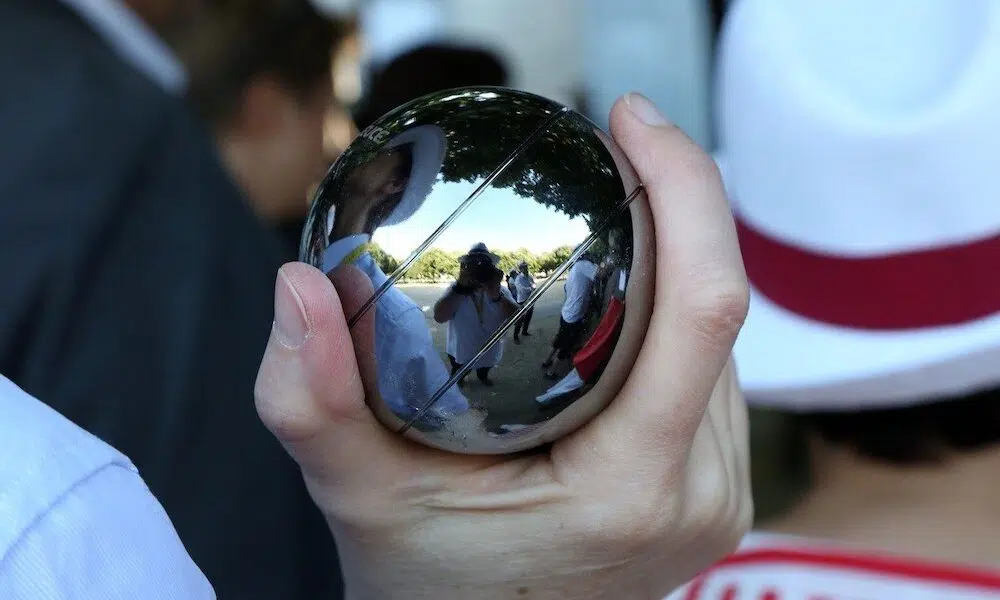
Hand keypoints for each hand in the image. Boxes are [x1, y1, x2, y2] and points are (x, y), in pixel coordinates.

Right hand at [255, 93, 750, 599]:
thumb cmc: (427, 588)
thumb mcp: (354, 498)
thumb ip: (312, 401)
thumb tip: (298, 284)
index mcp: (632, 487)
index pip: (705, 307)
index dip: (688, 191)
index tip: (631, 120)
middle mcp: (703, 490)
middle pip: (722, 309)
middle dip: (681, 204)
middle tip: (611, 143)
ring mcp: (723, 496)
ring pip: (720, 340)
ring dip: (678, 259)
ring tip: (612, 206)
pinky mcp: (720, 494)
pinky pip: (710, 375)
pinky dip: (673, 314)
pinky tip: (620, 288)